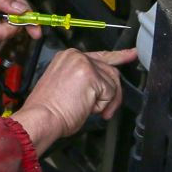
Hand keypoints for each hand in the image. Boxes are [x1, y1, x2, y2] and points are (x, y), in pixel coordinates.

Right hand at [11, 49, 137, 154]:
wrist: (40, 118)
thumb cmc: (49, 111)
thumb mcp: (66, 87)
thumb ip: (85, 80)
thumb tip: (103, 87)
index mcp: (68, 57)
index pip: (100, 55)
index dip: (118, 56)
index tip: (131, 53)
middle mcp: (76, 56)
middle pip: (110, 71)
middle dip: (112, 93)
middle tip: (103, 110)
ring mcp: (84, 64)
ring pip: (112, 82)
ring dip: (106, 102)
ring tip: (89, 110)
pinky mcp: (91, 75)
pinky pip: (110, 92)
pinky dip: (103, 105)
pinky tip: (87, 108)